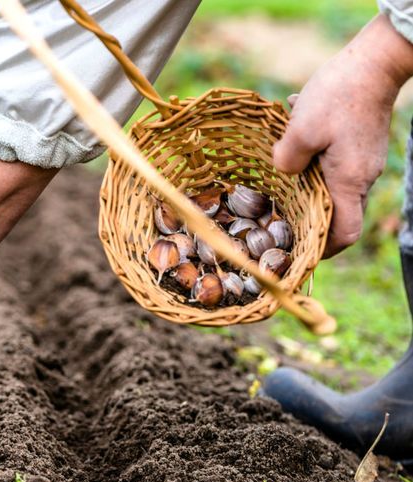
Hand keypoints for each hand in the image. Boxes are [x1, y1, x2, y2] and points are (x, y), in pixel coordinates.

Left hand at [273, 15, 412, 256]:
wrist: (373, 62)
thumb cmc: (338, 95)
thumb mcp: (301, 129)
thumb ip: (286, 159)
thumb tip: (281, 172)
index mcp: (348, 181)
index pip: (345, 233)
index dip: (324, 249)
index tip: (300, 250)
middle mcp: (361, 177)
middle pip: (336, 213)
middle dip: (307, 217)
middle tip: (277, 216)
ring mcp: (363, 162)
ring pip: (330, 185)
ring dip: (305, 180)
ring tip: (282, 161)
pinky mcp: (359, 146)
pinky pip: (333, 164)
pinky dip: (313, 158)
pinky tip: (295, 133)